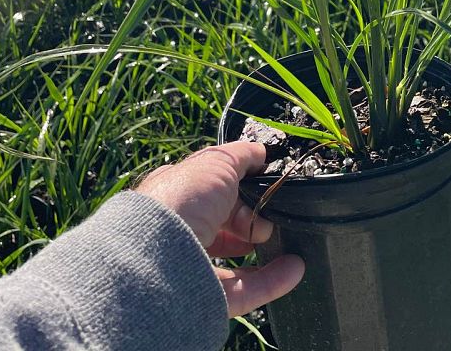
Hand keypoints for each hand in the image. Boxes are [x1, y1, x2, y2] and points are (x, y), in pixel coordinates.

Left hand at [135, 141, 304, 316]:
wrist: (156, 257)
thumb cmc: (184, 199)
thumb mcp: (216, 162)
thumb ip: (241, 155)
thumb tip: (262, 153)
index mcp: (177, 194)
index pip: (213, 188)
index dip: (240, 186)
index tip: (262, 185)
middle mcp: (181, 229)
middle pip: (224, 222)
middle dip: (251, 216)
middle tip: (267, 216)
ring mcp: (192, 265)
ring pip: (233, 257)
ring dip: (264, 247)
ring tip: (286, 240)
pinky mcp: (206, 298)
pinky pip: (244, 290)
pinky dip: (272, 279)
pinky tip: (295, 268)